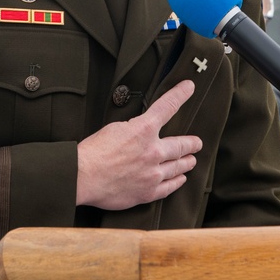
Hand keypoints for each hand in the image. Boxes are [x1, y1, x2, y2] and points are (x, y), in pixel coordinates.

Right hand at [76, 80, 202, 209]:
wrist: (82, 177)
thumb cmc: (93, 152)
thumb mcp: (115, 128)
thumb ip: (135, 129)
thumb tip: (143, 130)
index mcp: (143, 130)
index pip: (167, 106)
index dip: (180, 94)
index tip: (189, 86)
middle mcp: (153, 151)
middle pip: (182, 145)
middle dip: (192, 143)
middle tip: (197, 143)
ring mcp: (153, 173)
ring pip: (179, 166)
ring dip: (187, 162)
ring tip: (191, 161)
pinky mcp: (148, 192)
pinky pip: (170, 186)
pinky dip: (177, 181)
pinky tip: (180, 179)